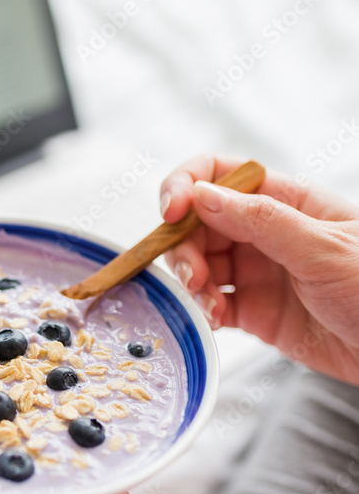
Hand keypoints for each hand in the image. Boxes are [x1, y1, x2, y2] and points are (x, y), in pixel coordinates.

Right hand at [161, 154, 358, 384]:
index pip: (220, 173)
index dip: (187, 186)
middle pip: (200, 222)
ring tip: (209, 304)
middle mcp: (266, 232)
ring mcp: (259, 272)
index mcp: (286, 201)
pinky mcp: (256, 312)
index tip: (171, 214)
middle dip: (184, 245)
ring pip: (201, 263)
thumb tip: (202, 194)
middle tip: (194, 276)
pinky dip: (203, 310)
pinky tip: (216, 319)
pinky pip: (213, 302)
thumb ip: (261, 221)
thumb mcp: (322, 249)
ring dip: (192, 281)